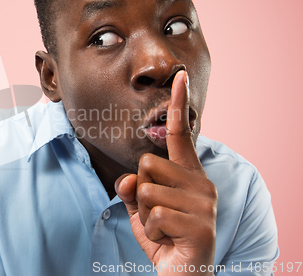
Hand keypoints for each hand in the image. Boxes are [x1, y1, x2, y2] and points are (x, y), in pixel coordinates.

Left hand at [115, 71, 217, 275]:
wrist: (182, 275)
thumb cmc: (163, 239)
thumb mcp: (140, 211)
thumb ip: (132, 190)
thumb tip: (129, 179)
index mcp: (188, 175)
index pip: (181, 134)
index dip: (179, 105)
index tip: (179, 76)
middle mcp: (201, 183)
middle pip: (147, 164)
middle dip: (140, 191)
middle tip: (155, 214)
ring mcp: (204, 204)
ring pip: (146, 190)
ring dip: (143, 214)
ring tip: (162, 228)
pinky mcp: (201, 226)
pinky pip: (152, 216)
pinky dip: (150, 232)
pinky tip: (166, 241)